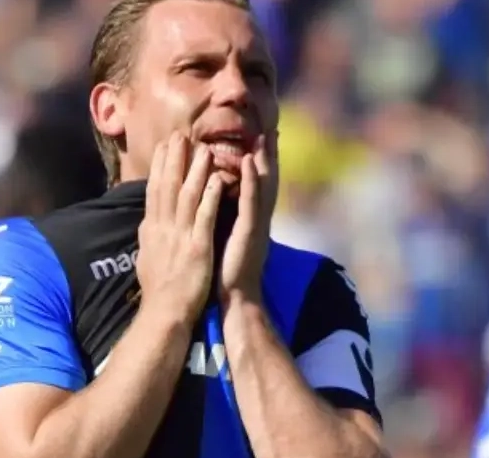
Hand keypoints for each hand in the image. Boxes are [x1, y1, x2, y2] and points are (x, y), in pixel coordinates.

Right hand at [138, 132, 223, 323]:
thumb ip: (150, 236)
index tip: (164, 145)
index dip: (159, 166)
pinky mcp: (197, 248)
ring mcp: (180, 237)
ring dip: (194, 171)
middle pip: (167, 186)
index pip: (154, 191)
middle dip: (173, 159)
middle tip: (180, 135)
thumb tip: (147, 221)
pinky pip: (204, 217)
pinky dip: (209, 197)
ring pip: (186, 196)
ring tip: (203, 148)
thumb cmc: (160, 290)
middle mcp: (163, 228)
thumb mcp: (148, 256)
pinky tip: (216, 180)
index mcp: (152, 229)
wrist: (164, 313)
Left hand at [220, 132, 276, 303]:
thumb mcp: (225, 237)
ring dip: (266, 160)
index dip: (260, 161)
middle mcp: (258, 218)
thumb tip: (216, 202)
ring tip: (265, 136)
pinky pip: (252, 202)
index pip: (256, 184)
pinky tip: (250, 162)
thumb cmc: (226, 270)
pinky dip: (253, 181)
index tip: (259, 137)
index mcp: (250, 218)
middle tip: (272, 127)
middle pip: (266, 179)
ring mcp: (258, 223)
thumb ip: (225, 218)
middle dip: (269, 154)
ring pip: (264, 186)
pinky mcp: (252, 231)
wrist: (234, 298)